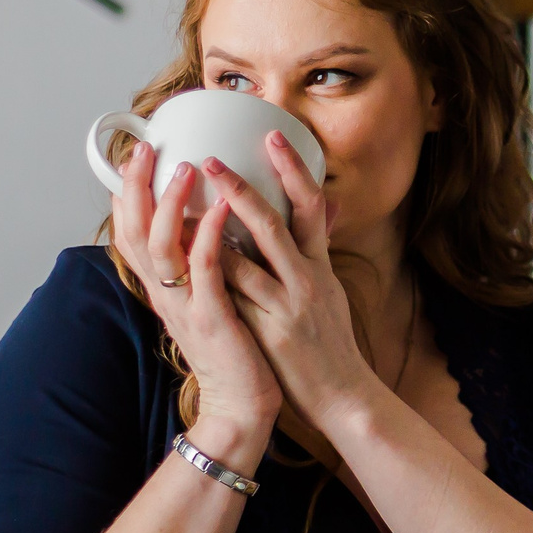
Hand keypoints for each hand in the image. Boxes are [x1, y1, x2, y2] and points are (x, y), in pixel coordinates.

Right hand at [109, 143, 280, 437]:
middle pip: (134, 232)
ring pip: (163, 247)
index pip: (131, 234)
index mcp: (164, 289)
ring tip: (187, 167)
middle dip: (137, 187)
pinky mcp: (213, 319)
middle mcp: (166, 294)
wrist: (242, 406)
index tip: (131, 158)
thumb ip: (199, 267)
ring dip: (172, 203)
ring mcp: (186, 306)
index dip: (126, 195)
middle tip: (145, 148)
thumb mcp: (206, 301)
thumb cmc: (234, 351)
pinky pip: (206, 271)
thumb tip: (203, 227)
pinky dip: (210, 235)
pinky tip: (223, 206)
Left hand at [205, 133, 379, 430]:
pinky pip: (236, 291)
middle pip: (281, 219)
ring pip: (254, 251)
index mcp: (320, 266)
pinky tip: (190, 246)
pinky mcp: (270, 328)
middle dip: (245, 185)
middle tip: (213, 157)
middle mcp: (307, 277)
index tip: (273, 137)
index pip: (311, 207)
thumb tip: (325, 210)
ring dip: (219, 217)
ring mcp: (288, 302)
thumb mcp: (330, 293)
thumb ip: (319, 251)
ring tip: (189, 193)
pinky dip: (214, 264)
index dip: (294, 170)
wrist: (343, 395)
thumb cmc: (329, 346)